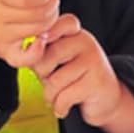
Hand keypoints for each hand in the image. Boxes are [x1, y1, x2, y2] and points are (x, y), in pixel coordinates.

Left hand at [32, 15, 133, 132]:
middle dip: (41, 75)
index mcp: (74, 32)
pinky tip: (62, 108)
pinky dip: (60, 107)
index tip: (39, 50)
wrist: (106, 99)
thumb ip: (42, 52)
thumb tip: (26, 52)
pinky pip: (66, 96)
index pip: (57, 24)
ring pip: (55, 80)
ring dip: (50, 95)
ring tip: (54, 99)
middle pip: (48, 55)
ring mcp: (93, 61)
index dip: (44, 37)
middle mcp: (85, 42)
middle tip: (46, 83)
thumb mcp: (58, 59)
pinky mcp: (96, 83)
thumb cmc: (76, 79)